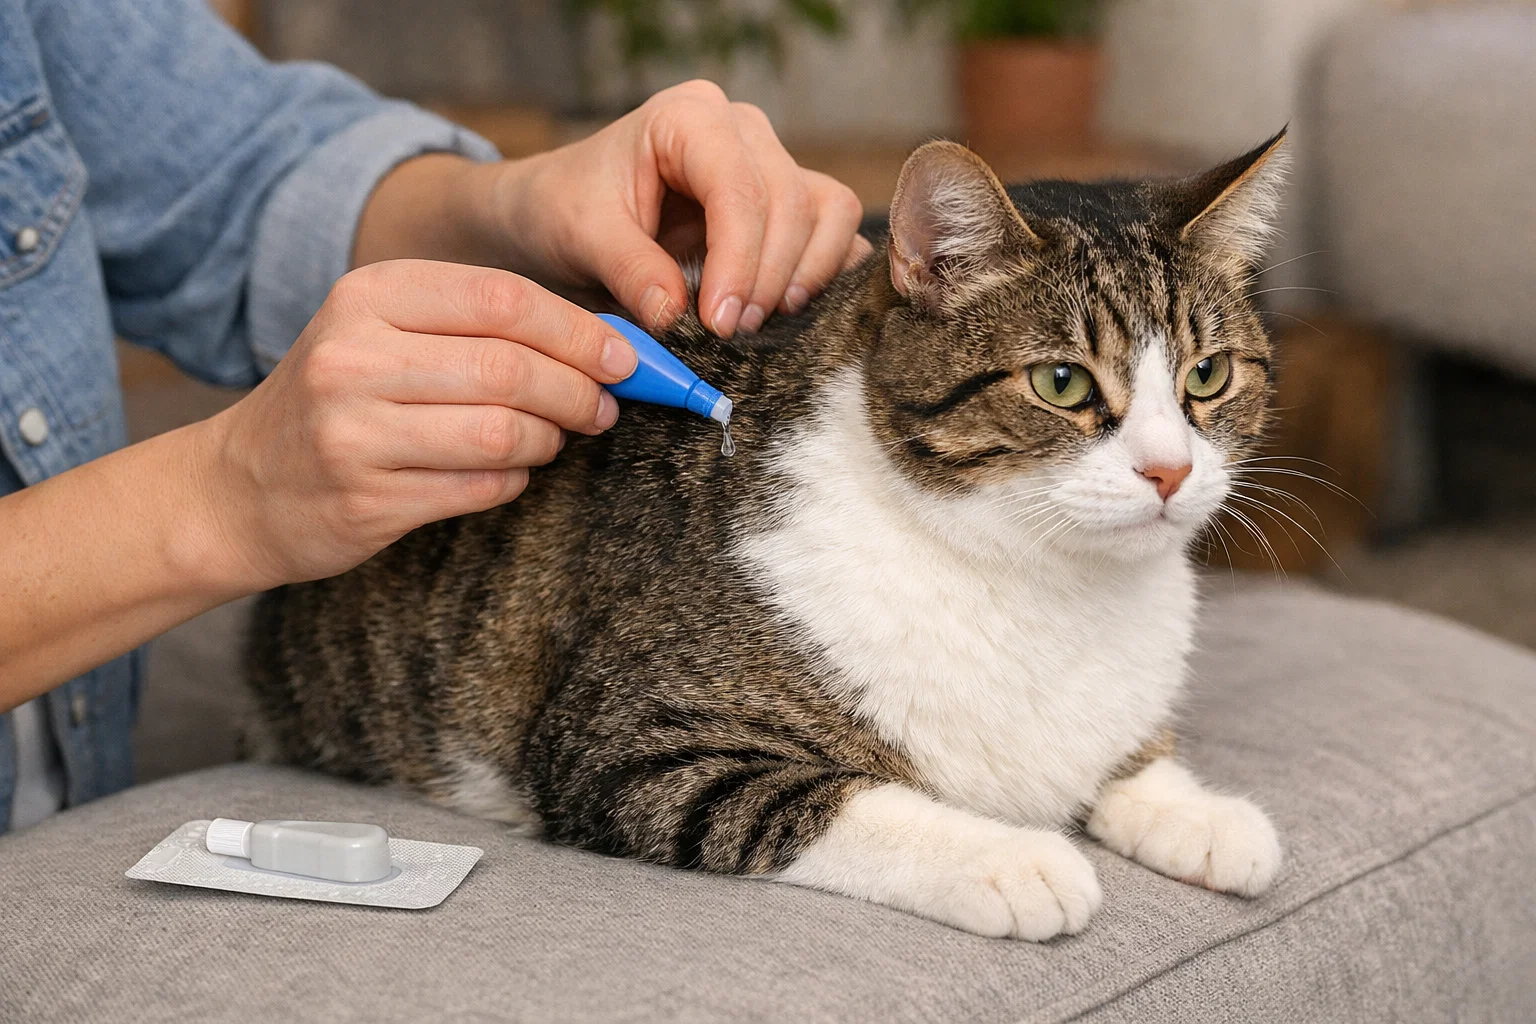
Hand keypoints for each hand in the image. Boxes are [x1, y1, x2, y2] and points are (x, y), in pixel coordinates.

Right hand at [197, 259, 636, 588]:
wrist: (239, 488)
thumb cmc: (340, 401)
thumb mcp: (384, 334)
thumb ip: (476, 327)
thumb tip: (603, 340)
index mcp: (367, 296)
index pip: (502, 298)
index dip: (578, 330)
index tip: (623, 356)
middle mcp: (352, 357)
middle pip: (509, 368)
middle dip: (577, 390)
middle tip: (604, 407)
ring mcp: (353, 432)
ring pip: (501, 434)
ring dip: (548, 440)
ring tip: (554, 440)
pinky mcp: (364, 499)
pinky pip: (479, 489)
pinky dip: (514, 481)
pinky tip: (509, 473)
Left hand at [355, 81, 872, 337]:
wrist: (559, 210)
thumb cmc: (565, 208)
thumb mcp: (582, 236)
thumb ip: (630, 270)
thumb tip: (677, 314)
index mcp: (687, 118)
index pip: (738, 185)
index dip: (739, 258)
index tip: (720, 322)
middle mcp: (741, 130)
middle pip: (792, 200)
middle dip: (768, 277)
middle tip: (731, 334)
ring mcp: (770, 162)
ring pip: (828, 211)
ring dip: (804, 274)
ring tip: (759, 323)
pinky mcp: (787, 201)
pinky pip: (835, 228)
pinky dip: (825, 271)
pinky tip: (789, 311)